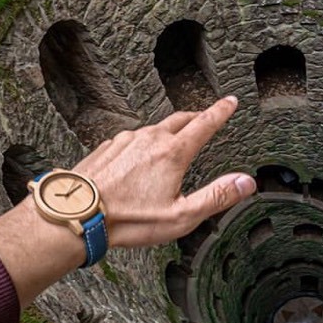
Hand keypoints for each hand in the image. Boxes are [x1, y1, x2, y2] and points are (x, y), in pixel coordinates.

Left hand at [0, 96, 256, 308]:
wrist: (76, 216)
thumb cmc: (129, 220)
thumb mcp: (181, 216)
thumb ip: (216, 196)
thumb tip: (246, 182)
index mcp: (172, 153)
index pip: (204, 123)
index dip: (220, 111)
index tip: (230, 101)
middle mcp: (150, 139)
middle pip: (180, 119)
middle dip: (196, 117)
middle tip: (206, 117)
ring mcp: (125, 141)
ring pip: (154, 129)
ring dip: (167, 132)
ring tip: (172, 144)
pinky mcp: (107, 148)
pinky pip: (131, 140)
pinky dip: (142, 144)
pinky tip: (138, 160)